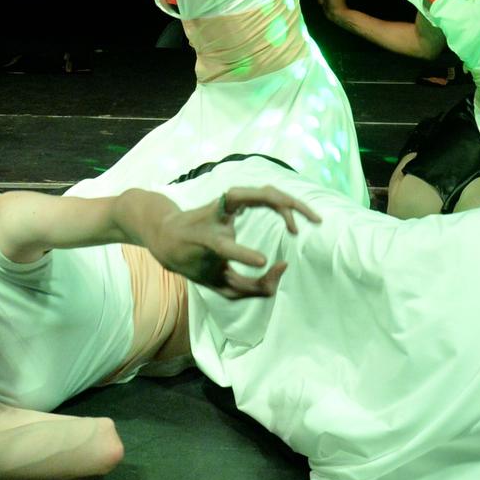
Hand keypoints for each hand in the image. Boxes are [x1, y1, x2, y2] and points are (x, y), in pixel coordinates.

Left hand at [147, 186, 320, 298]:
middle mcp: (213, 217)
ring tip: (313, 219)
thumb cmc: (193, 263)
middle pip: (244, 199)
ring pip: (259, 191)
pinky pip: (262, 194)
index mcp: (203, 241)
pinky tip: (297, 217)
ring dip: (288, 201)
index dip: (243, 254)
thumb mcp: (218, 284)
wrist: (166, 234)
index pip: (223, 246)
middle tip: (302, 228)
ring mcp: (223, 203)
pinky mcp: (232, 198)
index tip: (264, 262)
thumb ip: (253, 288)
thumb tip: (284, 267)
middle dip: (277, 206)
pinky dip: (283, 201)